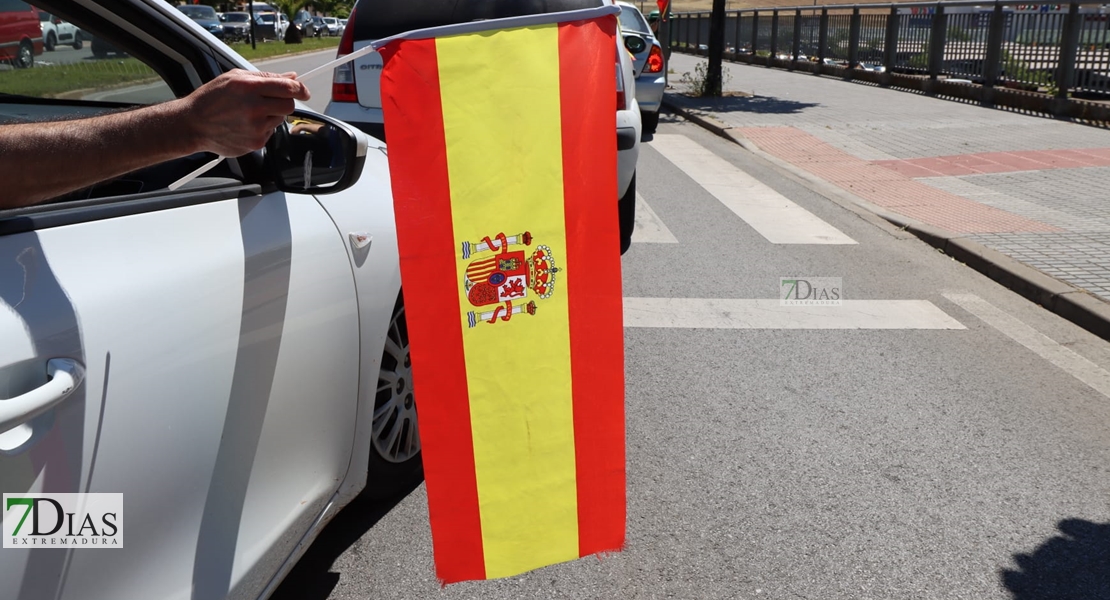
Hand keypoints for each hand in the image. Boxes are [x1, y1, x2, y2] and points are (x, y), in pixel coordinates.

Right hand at [180, 69, 309, 156]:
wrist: (193, 124)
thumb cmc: (212, 98)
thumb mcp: (235, 78)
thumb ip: (266, 77)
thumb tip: (292, 76)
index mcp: (249, 87)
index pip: (288, 88)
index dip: (300, 89)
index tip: (303, 91)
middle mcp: (254, 108)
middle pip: (289, 106)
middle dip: (284, 102)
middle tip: (270, 101)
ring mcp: (255, 128)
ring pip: (280, 119)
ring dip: (271, 115)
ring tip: (249, 113)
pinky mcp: (255, 143)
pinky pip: (270, 133)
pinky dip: (263, 128)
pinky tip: (245, 124)